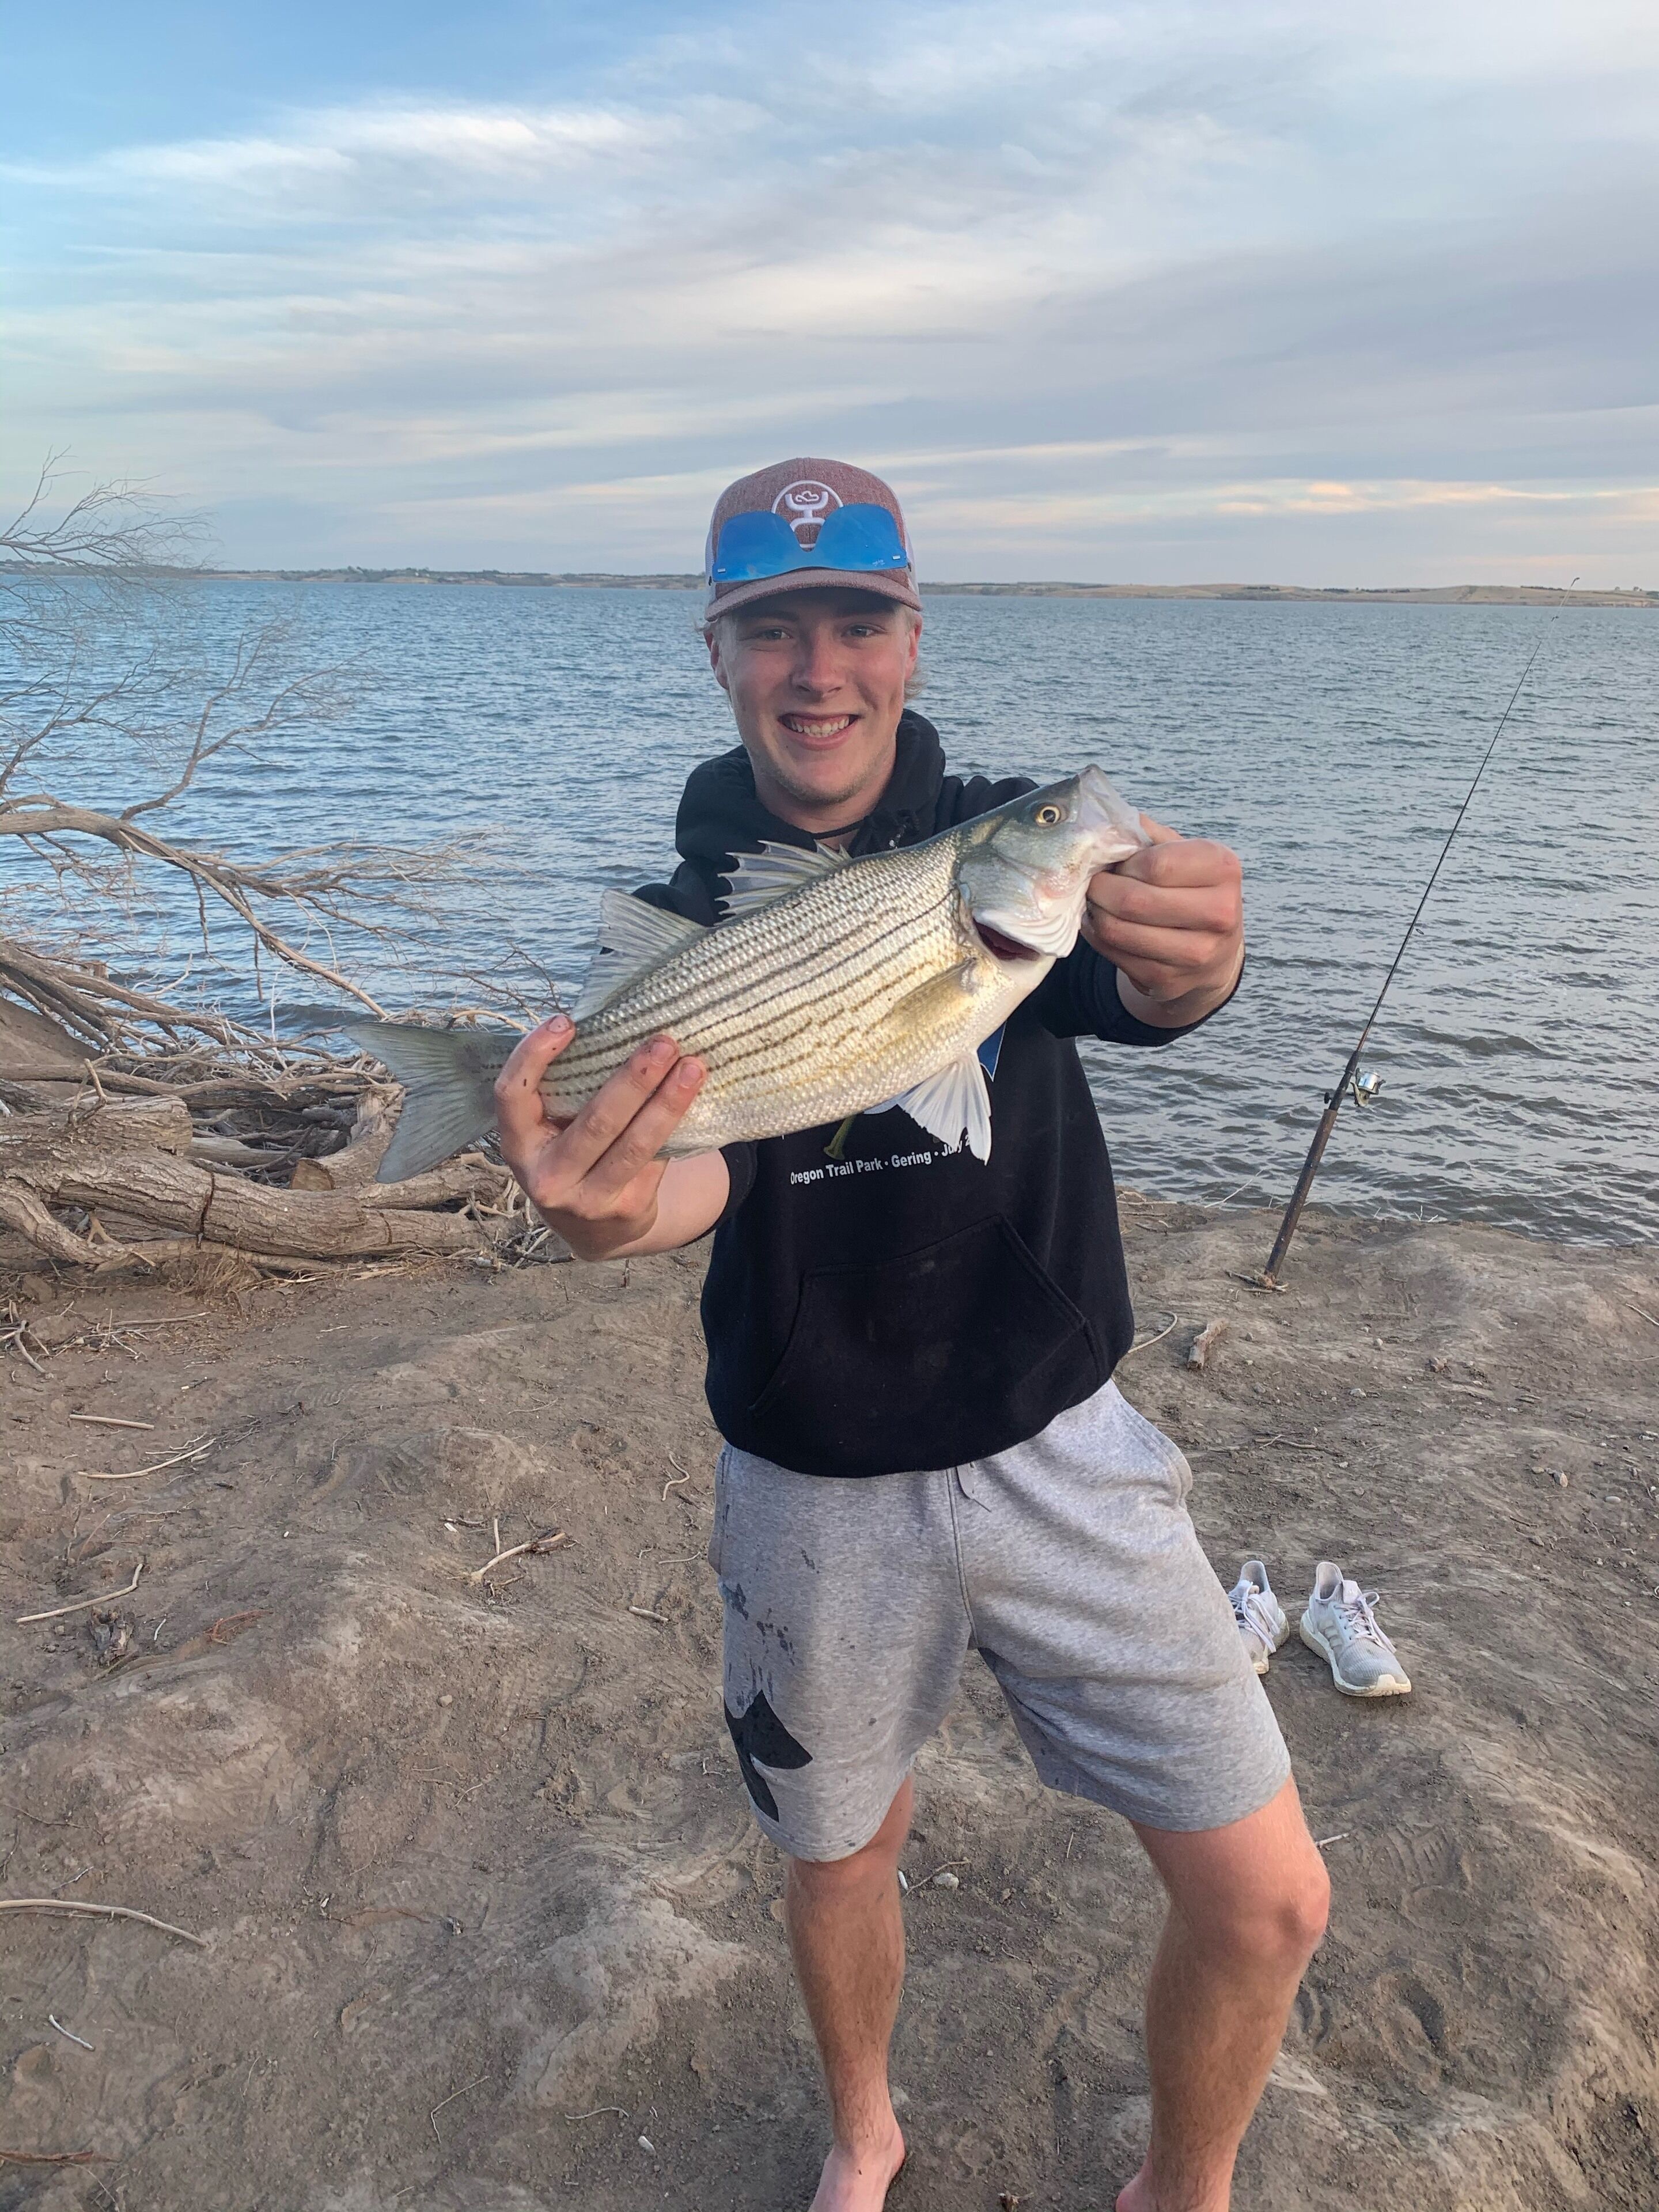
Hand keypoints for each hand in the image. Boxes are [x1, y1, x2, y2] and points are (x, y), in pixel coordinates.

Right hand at [494, 1015, 707, 1260]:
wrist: (594, 1232)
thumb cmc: (570, 1157)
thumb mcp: (549, 1132)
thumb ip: (564, 1092)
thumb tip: (610, 1027)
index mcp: (518, 1146)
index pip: (512, 1094)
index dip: (533, 1055)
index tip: (566, 1022)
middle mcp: (547, 1178)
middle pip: (596, 1121)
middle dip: (634, 1078)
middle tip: (663, 1042)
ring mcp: (588, 1200)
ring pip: (635, 1145)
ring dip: (668, 1102)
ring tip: (692, 1067)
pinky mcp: (628, 1211)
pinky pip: (657, 1160)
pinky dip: (676, 1126)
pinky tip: (693, 1096)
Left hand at [1081, 814, 1243, 1024]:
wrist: (1214, 949)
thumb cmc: (1189, 887)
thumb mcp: (1179, 850)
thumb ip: (1144, 833)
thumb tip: (1099, 824)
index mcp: (1224, 868)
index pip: (1156, 864)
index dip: (1125, 863)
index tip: (1119, 863)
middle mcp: (1220, 913)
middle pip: (1134, 900)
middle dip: (1101, 888)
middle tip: (1094, 882)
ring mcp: (1197, 953)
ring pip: (1118, 930)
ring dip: (1095, 913)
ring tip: (1097, 902)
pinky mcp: (1170, 981)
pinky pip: (1114, 955)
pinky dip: (1098, 937)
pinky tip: (1103, 924)